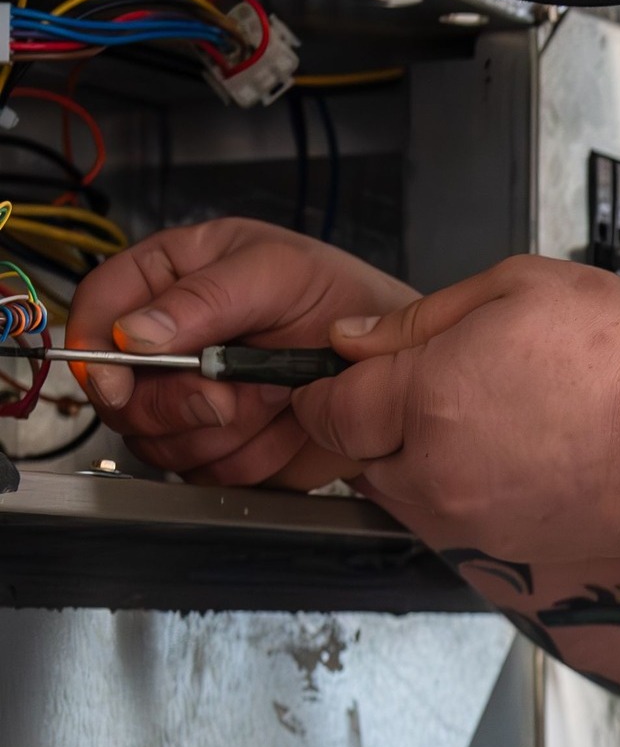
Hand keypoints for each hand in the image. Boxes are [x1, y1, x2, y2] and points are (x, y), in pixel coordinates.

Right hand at [72, 218, 414, 487]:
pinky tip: (282, 425)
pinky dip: (248, 458)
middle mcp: (170, 341)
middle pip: (118, 394)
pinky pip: (202, 474)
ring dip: (223, 429)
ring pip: (155, 441)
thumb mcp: (281, 272)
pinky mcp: (217, 449)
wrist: (394, 364)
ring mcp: (188, 399)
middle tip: (233, 389)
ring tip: (275, 393)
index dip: (98, 350)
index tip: (125, 377)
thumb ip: (206, 297)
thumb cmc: (345, 301)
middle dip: (178, 401)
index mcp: (175, 278)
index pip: (98, 309)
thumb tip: (133, 333)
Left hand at [293, 255, 619, 561]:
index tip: (349, 372)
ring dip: (424, 456)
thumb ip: (424, 315)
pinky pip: (458, 516)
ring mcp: (471, 520)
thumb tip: (358, 340)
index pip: (328, 408)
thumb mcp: (523, 284)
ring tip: (497, 414)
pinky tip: (527, 448)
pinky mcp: (506, 548)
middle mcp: (437, 472)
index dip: (329, 385)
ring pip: (407, 490)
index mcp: (428, 397)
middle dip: (378, 421)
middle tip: (441, 382)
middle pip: (359, 456)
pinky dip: (472, 486)